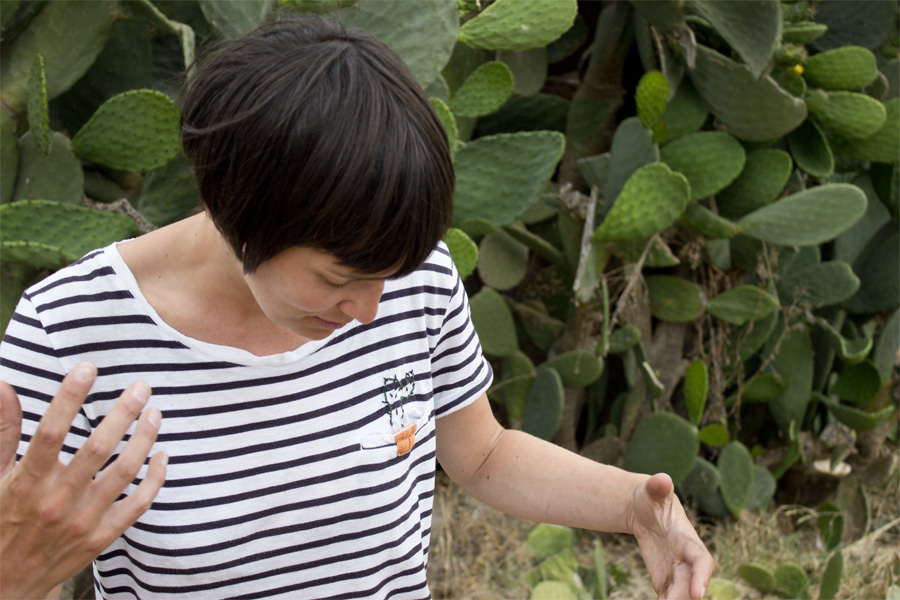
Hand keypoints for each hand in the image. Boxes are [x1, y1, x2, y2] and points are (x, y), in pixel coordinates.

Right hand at [0, 362, 166, 599]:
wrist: (6, 584)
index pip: (50, 432)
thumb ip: (3, 432)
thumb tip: (4, 387)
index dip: (70, 397)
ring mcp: (83, 522)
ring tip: (154, 413)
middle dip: (122, 413)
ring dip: (144, 439)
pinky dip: (155, 478)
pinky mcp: (102, 537)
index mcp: (27, 483)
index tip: (88, 368)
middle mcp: (56, 502)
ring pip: (124, 472)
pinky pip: (138, 504)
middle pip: (97, 449)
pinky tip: (161, 454)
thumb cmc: (0, 520)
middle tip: (140, 387)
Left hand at [628, 473, 713, 599]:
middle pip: (691, 584)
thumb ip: (657, 487)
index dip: (702, 577)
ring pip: (680, 593)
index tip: (698, 594)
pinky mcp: (665, 578)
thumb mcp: (652, 490)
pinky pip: (668, 596)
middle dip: (684, 597)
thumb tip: (662, 478)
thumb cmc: (651, 497)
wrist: (645, 510)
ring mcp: (676, 570)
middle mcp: (686, 558)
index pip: (702, 561)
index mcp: (688, 539)